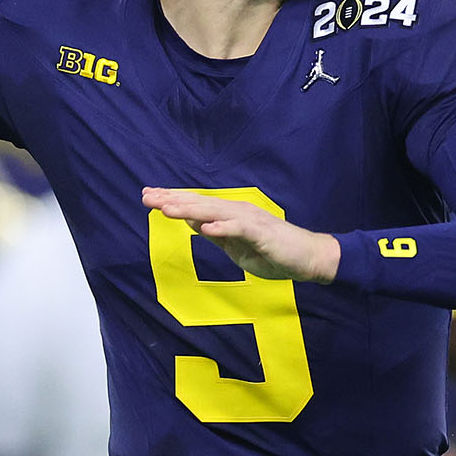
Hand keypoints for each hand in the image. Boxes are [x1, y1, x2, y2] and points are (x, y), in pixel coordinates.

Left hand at [141, 187, 340, 281]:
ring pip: (215, 212)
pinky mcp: (262, 233)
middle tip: (147, 197)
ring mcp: (250, 220)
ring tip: (166, 209)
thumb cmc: (274, 253)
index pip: (197, 205)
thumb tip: (195, 224)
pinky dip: (222, 228)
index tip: (149, 196)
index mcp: (230, 215)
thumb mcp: (237, 248)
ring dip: (190, 209)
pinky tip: (205, 228)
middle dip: (172, 200)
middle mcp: (237, 211)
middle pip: (200, 203)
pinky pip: (239, 229)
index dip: (173, 200)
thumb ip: (218, 236)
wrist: (308, 258)